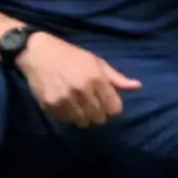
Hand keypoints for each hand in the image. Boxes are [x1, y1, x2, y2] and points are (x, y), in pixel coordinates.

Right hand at [17, 33, 140, 127]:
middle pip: (99, 117)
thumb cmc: (72, 56)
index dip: (113, 108)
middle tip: (94, 105)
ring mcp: (64, 100)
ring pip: (82, 122)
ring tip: (80, 106)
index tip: (109, 104)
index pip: (114, 108)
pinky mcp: (50, 106)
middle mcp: (81, 91)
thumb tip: (138, 87)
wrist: (39, 54)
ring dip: (84, 117)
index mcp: (96, 79)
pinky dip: (69, 116)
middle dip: (99, 114)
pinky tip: (67, 105)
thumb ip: (117, 78)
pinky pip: (66, 120)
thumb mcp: (97, 63)